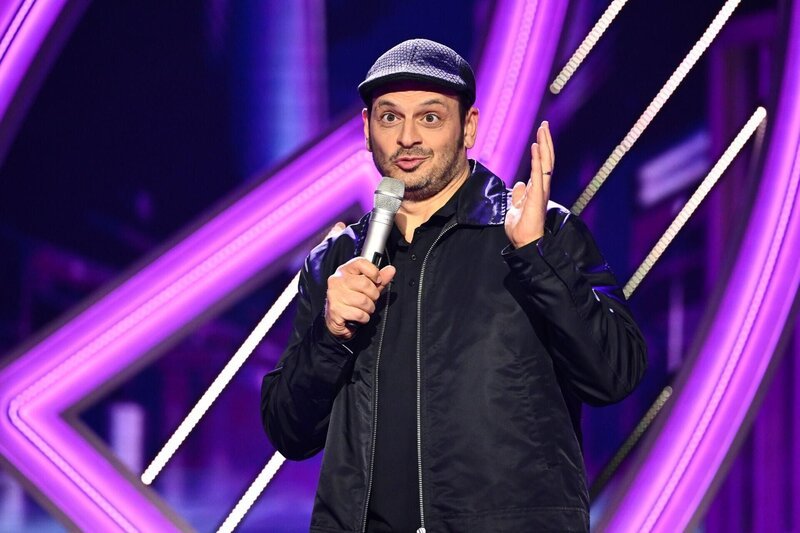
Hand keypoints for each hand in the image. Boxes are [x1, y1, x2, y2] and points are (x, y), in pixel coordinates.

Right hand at [325, 257, 395, 340]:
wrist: (337, 319)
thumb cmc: (352, 300)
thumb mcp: (367, 287)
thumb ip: (379, 278)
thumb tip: (391, 270)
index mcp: (344, 271)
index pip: (360, 263)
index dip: (373, 272)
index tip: (377, 280)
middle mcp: (337, 281)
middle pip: (365, 284)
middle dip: (374, 295)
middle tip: (371, 299)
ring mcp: (334, 295)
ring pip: (363, 301)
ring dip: (369, 308)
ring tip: (365, 309)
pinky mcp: (335, 310)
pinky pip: (359, 314)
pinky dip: (364, 318)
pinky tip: (359, 316)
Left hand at [505, 121, 554, 247]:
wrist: (524, 242)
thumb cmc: (521, 228)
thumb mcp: (516, 207)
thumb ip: (519, 195)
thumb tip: (519, 184)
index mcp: (537, 189)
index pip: (542, 164)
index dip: (541, 149)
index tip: (539, 134)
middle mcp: (542, 187)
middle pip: (547, 159)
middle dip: (546, 141)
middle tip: (544, 125)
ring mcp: (541, 191)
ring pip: (546, 163)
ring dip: (544, 145)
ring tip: (543, 129)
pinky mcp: (537, 196)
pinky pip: (539, 174)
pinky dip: (538, 160)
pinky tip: (536, 147)